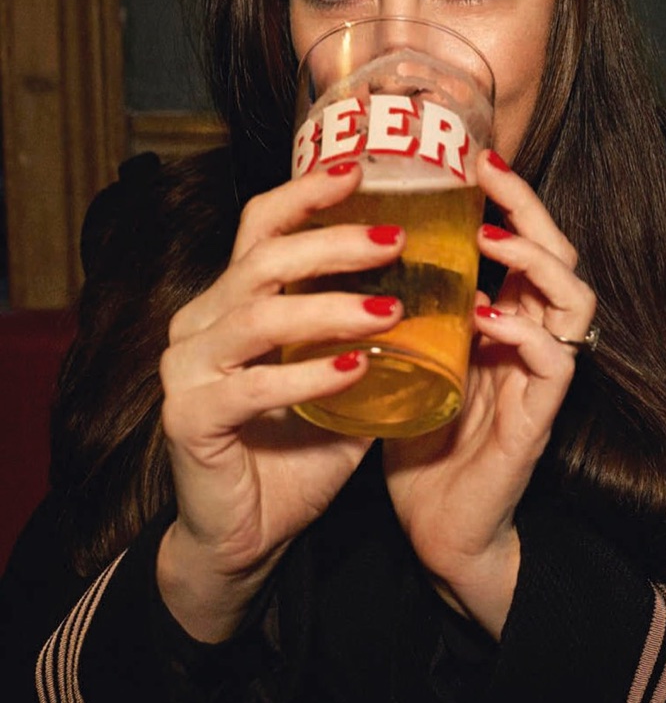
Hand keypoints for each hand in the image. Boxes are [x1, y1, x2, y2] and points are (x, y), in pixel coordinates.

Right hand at [157, 162, 404, 640]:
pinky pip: (254, 385)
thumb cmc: (293, 450)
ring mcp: (187, 369)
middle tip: (396, 241)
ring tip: (391, 310)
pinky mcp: (190, 417)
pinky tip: (356, 369)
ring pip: (258, 314)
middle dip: (333, 243)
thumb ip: (365, 335)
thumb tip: (442, 291)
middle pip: (262, 259)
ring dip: (330, 306)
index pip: (260, 227)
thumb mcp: (337, 378)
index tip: (360, 169)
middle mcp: (199, 323)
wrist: (245, 533)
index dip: (306, 193)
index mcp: (229, 302)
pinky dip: (310, 374)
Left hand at [383, 150, 595, 637]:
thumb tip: (355, 248)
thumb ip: (405, 308)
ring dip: (535, 261)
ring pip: (574, 300)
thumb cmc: (421, 437)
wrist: (438, 526)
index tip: (472, 156)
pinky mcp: (537, 420)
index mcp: (505, 319)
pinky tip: (484, 316)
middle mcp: (532, 339)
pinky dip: (522, 331)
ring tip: (490, 238)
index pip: (524, 242)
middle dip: (529, 206)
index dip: (508, 196)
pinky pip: (553, 362)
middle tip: (489, 170)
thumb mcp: (409, 356)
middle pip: (560, 255)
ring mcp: (540, 378)